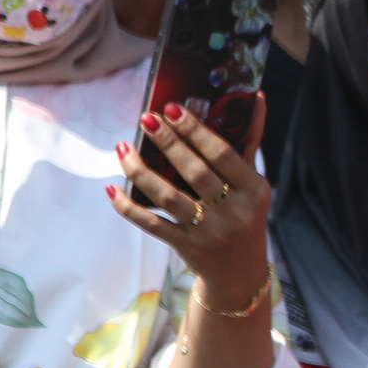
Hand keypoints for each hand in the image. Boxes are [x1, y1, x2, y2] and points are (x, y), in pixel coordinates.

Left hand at [107, 98, 272, 303]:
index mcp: (254, 190)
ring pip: (169, 197)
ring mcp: (208, 231)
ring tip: (123, 147)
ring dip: (141, 171)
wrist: (241, 271)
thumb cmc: (246, 215)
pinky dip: (129, 207)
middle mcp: (233, 211)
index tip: (173, 109)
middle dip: (169, 143)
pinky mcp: (186, 247)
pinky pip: (152, 224)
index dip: (197, 131)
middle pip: (195, 172)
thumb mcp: (254, 182)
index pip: (223, 155)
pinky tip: (112, 188)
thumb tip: (255, 96)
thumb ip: (249, 142)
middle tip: (147, 119)